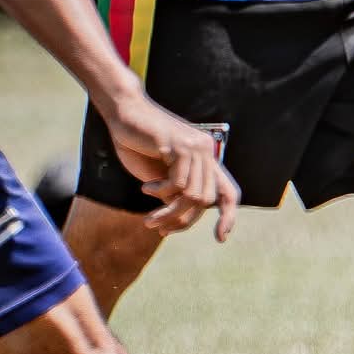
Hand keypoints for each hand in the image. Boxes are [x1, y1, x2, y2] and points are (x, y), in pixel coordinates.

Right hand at [97, 87, 238, 238]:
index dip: (229, 216)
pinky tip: (145, 187)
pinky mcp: (181, 146)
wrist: (124, 114)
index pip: (228, 192)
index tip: (220, 238)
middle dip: (182, 221)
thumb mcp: (159, 176)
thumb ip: (174, 193)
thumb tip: (182, 219)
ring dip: (168, 213)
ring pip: (193, 196)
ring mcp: (196, 148)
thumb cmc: (138, 144)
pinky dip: (160, 192)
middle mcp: (207, 152)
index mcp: (206, 160)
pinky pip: (178, 183)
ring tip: (148, 219)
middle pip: (206, 201)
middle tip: (156, 227)